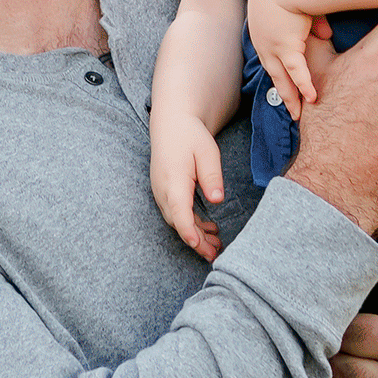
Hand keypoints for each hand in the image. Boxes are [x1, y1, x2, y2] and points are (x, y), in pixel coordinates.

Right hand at [150, 112, 225, 260]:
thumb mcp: (207, 151)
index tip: (199, 247)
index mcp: (173, 180)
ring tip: (216, 246)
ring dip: (195, 235)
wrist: (171, 124)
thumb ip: (211, 176)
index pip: (179, 212)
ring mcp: (161, 192)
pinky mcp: (165, 193)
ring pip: (176, 221)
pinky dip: (191, 224)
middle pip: (177, 223)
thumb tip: (217, 199)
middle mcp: (163, 190)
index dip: (189, 231)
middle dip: (196, 241)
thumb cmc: (190, 135)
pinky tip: (208, 228)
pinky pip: (176, 214)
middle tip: (216, 254)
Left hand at [245, 0, 319, 120]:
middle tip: (291, 108)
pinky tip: (312, 98)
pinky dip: (304, 85)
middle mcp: (264, 41)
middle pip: (274, 72)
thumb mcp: (300, 1)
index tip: (284, 82)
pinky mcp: (286, 46)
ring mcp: (273, 46)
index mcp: (262, 28)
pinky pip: (296, 72)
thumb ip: (312, 20)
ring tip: (299, 113)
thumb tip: (325, 34)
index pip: (271, 53)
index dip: (279, 69)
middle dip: (282, 92)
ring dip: (291, 96)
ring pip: (282, 78)